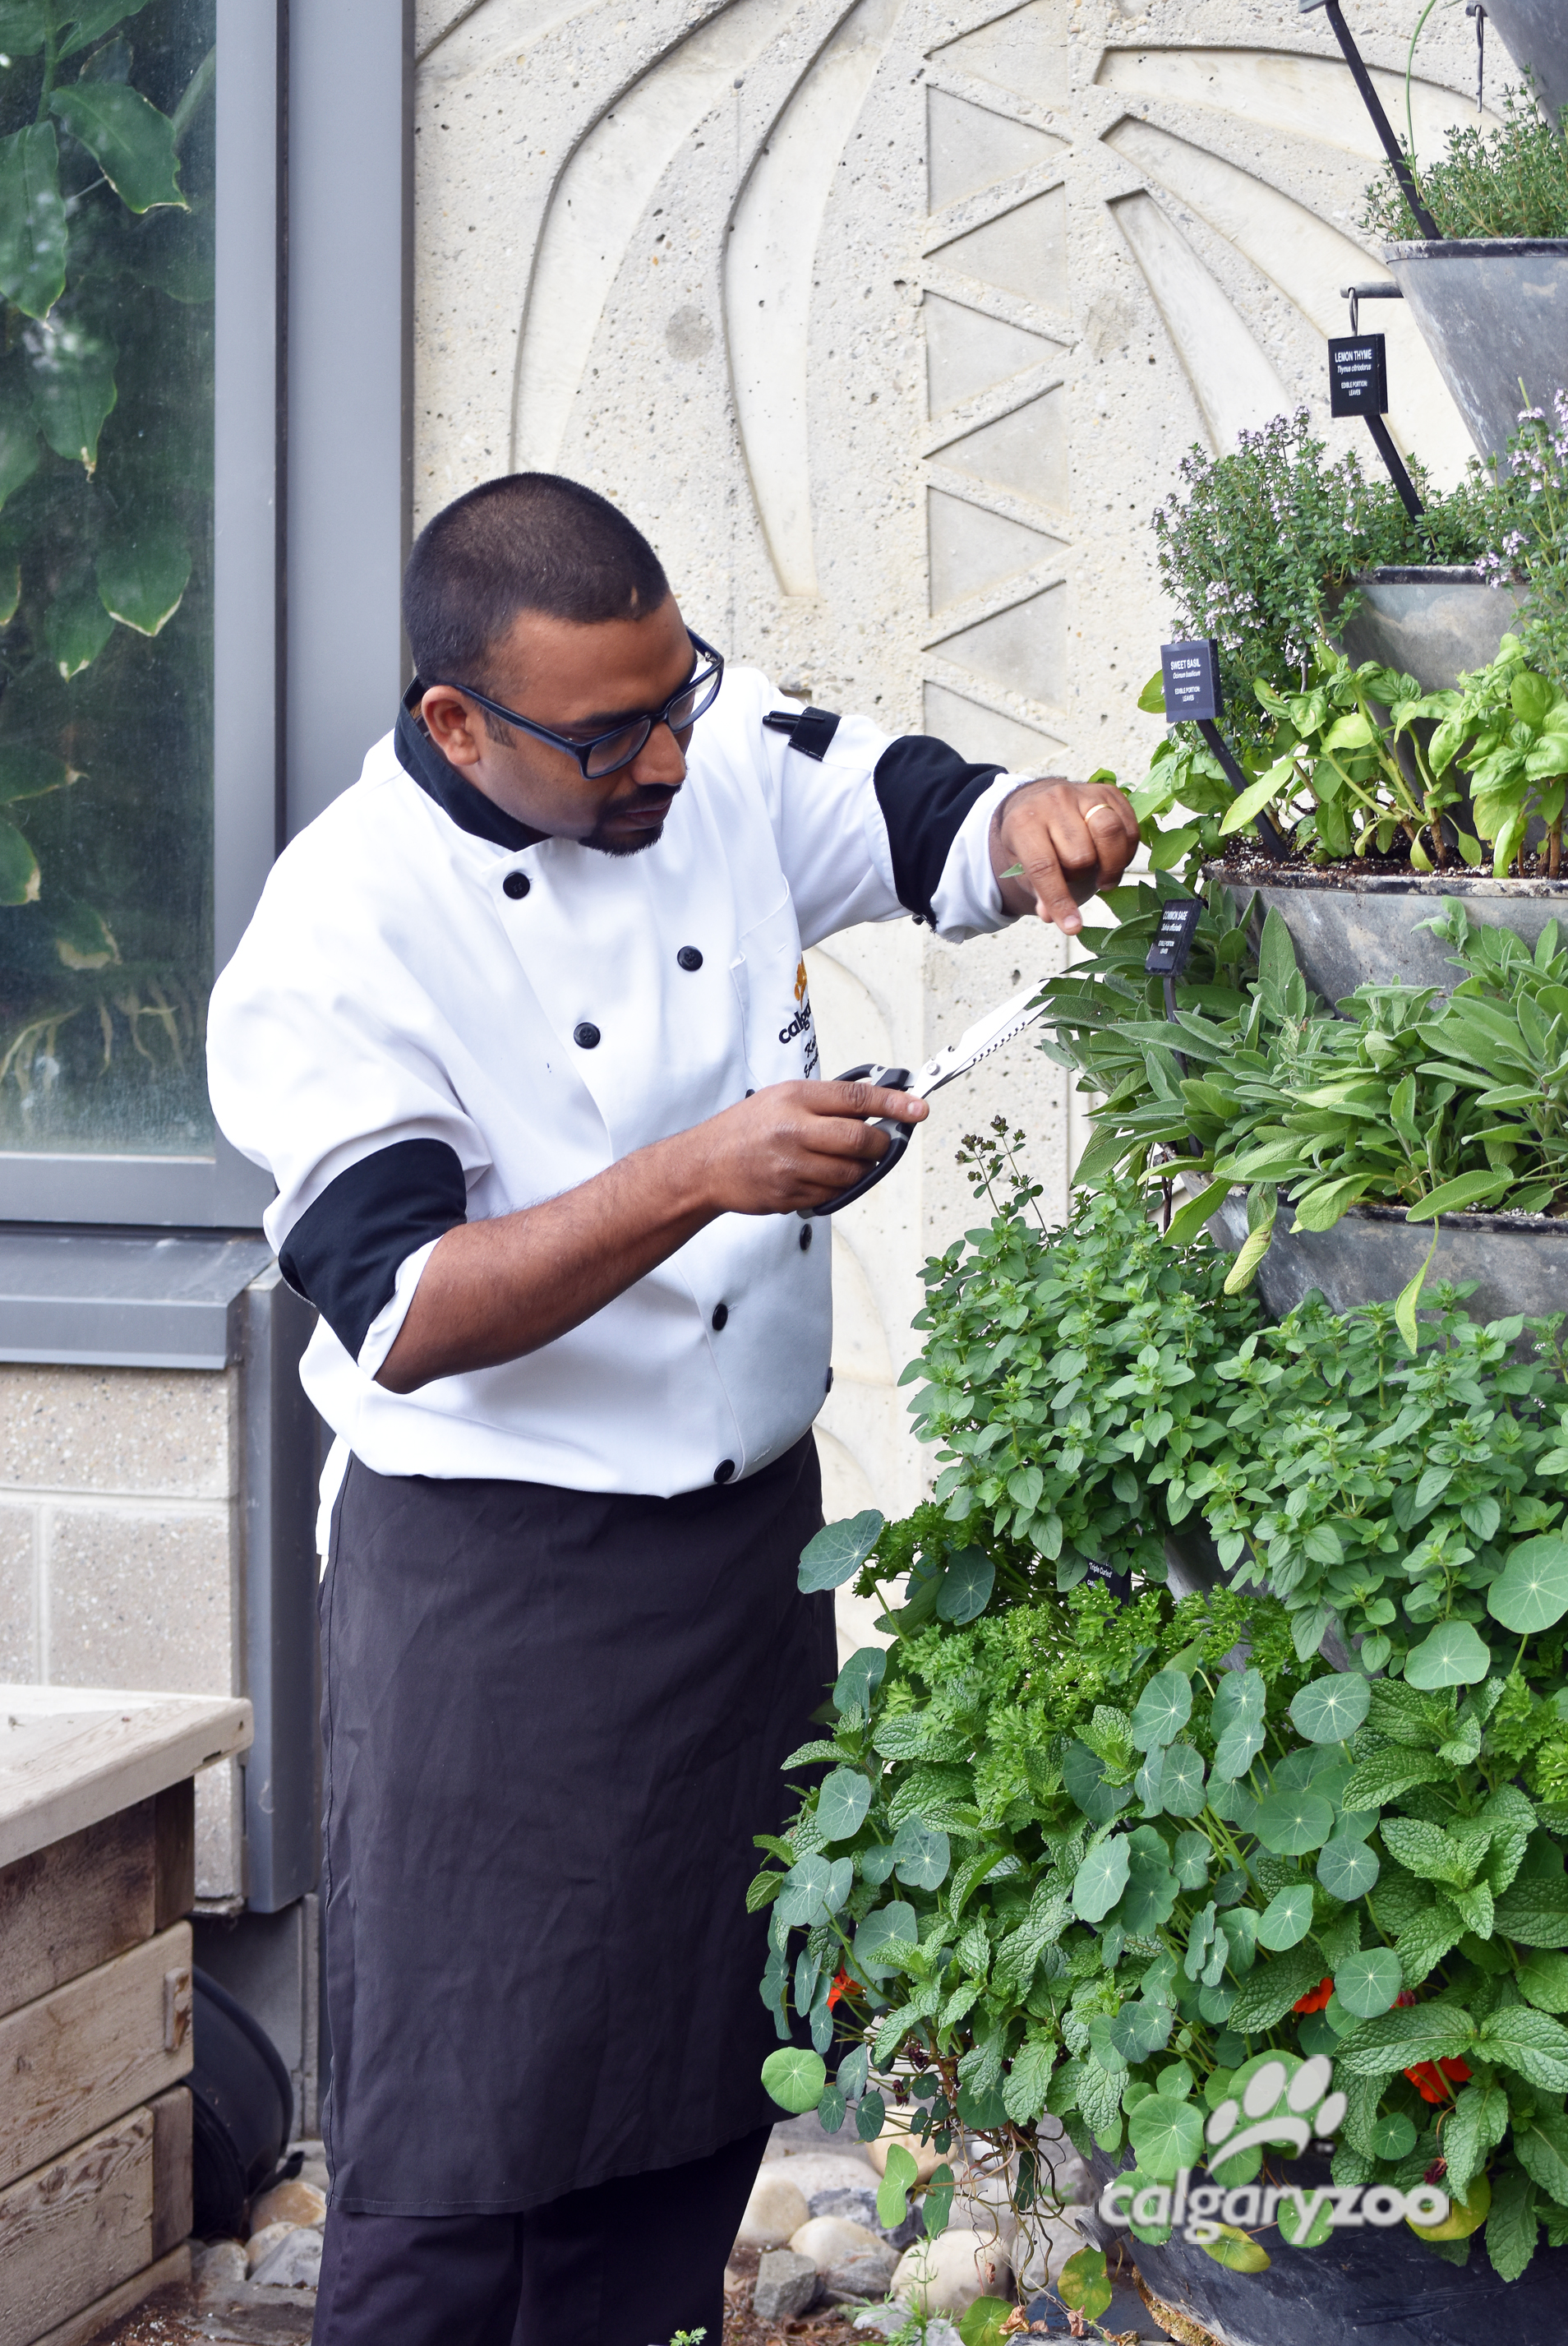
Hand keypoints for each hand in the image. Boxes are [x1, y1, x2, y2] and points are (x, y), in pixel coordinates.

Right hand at [693, 1079, 928, 1215]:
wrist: (706, 1165)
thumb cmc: (745, 1129)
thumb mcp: (782, 1098)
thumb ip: (825, 1102)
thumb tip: (874, 1107)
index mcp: (795, 1098)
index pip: (857, 1097)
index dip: (895, 1102)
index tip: (919, 1109)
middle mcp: (794, 1130)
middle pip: (862, 1139)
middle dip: (881, 1143)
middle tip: (882, 1142)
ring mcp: (792, 1166)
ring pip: (853, 1172)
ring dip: (862, 1169)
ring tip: (847, 1161)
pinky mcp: (790, 1194)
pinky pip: (834, 1194)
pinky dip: (837, 1188)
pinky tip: (821, 1177)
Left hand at [990, 777, 1139, 934]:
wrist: (1038, 802)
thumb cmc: (1031, 841)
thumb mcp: (1022, 866)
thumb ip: (1037, 891)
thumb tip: (1049, 915)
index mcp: (1024, 822)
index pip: (1044, 866)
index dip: (1059, 900)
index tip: (1072, 928)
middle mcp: (1053, 802)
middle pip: (1081, 854)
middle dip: (1080, 875)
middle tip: (1076, 877)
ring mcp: (1083, 793)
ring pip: (1110, 833)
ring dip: (1111, 865)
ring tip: (1103, 877)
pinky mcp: (1108, 792)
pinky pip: (1129, 826)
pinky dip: (1127, 850)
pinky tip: (1115, 858)